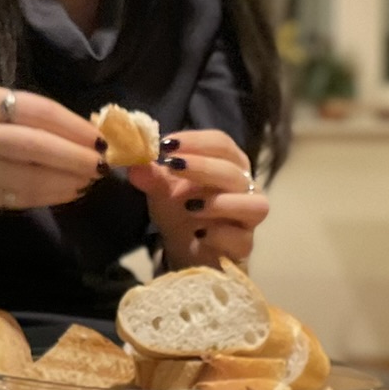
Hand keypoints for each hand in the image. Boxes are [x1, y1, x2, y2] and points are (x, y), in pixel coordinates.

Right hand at [0, 86, 104, 211]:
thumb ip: (29, 115)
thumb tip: (84, 132)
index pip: (39, 112)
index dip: (74, 127)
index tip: (100, 139)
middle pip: (37, 147)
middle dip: (76, 158)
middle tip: (102, 164)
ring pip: (32, 178)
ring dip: (68, 181)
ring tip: (90, 180)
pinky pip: (21, 198)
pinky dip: (50, 196)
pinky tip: (69, 191)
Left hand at [128, 128, 268, 268]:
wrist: (187, 248)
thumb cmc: (181, 209)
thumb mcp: (162, 190)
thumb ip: (151, 176)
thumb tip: (135, 165)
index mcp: (228, 163)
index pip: (221, 143)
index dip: (196, 141)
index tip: (166, 144)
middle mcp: (245, 186)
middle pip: (233, 170)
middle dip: (203, 166)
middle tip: (172, 166)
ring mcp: (248, 217)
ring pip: (253, 204)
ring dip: (221, 203)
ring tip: (190, 206)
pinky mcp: (245, 245)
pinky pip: (242, 239)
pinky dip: (220, 235)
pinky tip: (199, 234)